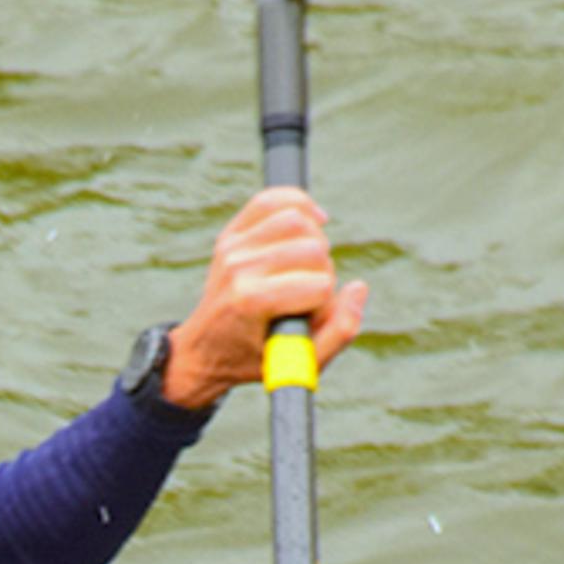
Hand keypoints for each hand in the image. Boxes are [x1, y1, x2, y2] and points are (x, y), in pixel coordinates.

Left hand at [162, 187, 369, 410]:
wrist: (204, 351)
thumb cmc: (256, 357)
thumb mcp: (300, 364)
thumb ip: (340, 332)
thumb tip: (358, 287)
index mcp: (252, 301)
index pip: (320, 284)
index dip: (324, 303)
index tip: (306, 317)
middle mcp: (239, 268)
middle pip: (313, 248)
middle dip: (323, 272)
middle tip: (308, 290)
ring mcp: (232, 247)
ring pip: (298, 219)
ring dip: (315, 241)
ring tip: (307, 263)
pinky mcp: (231, 234)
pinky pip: (272, 199)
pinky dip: (300, 204)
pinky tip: (313, 221)